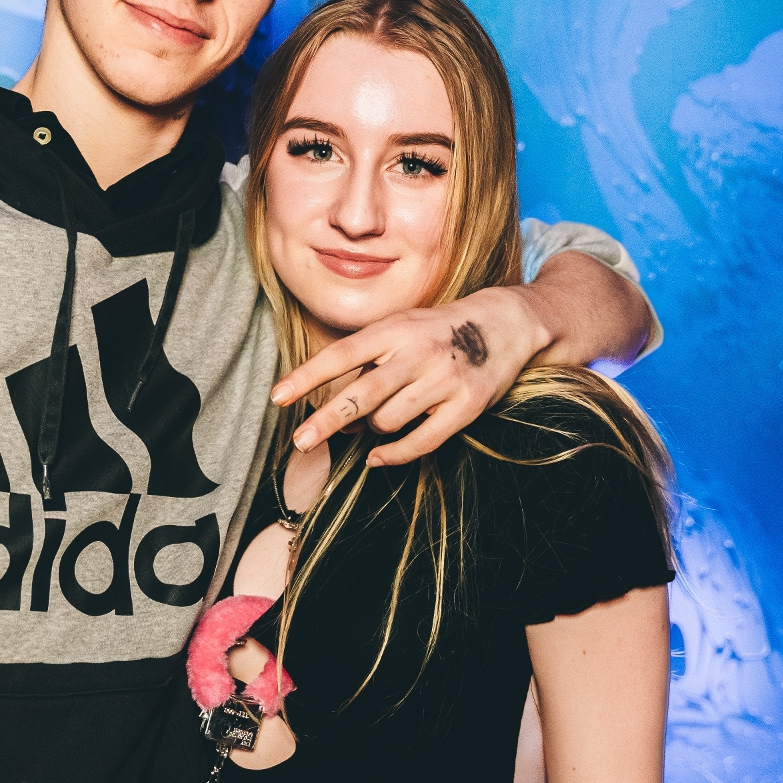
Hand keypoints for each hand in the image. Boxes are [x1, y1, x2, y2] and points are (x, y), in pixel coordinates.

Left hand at [273, 285, 544, 467]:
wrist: (504, 323)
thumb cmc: (436, 331)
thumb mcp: (399, 329)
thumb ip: (366, 362)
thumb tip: (333, 412)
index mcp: (394, 329)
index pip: (341, 355)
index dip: (307, 377)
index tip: (278, 397)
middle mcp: (418, 352)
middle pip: (362, 394)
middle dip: (327, 421)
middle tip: (300, 442)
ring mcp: (444, 380)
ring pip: (388, 421)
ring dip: (372, 431)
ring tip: (377, 422)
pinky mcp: (467, 406)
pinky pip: (420, 441)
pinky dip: (393, 454)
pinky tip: (377, 459)